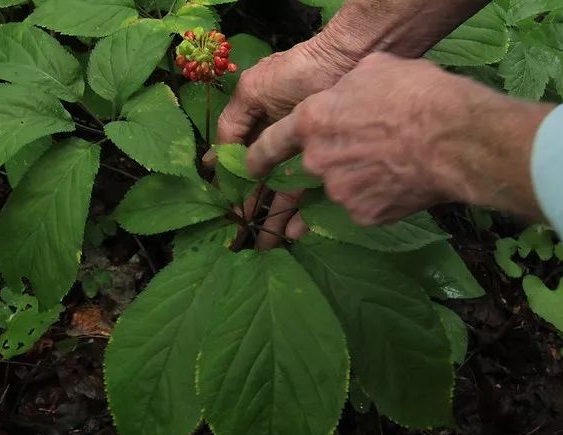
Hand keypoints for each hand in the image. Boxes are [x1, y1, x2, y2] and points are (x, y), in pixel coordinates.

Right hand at [213, 29, 361, 247]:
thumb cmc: (295, 74)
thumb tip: (215, 159)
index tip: (223, 204)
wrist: (347, 64)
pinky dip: (301, 212)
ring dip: (274, 215)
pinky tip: (292, 231)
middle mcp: (281, 141)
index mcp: (259, 122)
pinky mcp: (326, 162)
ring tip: (266, 243)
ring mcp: (303, 153)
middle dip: (251, 205)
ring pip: (284, 190)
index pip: (241, 159)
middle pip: (262, 180)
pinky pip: (310, 191)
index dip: (232, 181)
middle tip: (242, 233)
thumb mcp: (254, 91)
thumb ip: (233, 123)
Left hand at [247, 52, 552, 227]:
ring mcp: (338, 192)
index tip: (250, 169)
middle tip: (354, 160)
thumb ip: (344, 89)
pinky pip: (362, 208)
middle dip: (325, 166)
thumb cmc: (415, 94)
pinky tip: (398, 186)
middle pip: (308, 169)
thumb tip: (343, 94)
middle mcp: (316, 160)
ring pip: (337, 189)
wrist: (453, 139)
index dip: (257, 158)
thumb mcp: (372, 71)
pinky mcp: (362, 216)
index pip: (269, 144)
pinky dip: (375, 200)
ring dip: (354, 182)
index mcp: (311, 121)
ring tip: (385, 171)